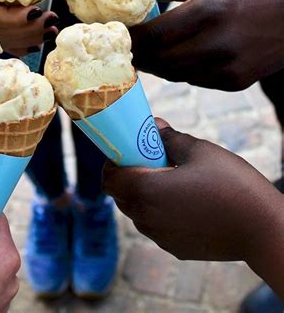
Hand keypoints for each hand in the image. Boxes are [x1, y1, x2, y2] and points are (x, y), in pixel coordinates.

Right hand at [0, 0, 58, 54]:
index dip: (16, 20)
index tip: (37, 12)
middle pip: (0, 31)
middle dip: (28, 30)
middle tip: (52, 22)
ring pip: (2, 38)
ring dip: (28, 38)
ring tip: (50, 31)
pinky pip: (1, 39)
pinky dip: (19, 45)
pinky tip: (36, 44)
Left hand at [103, 119, 283, 295]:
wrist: (264, 231)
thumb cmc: (232, 186)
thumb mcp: (200, 151)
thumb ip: (169, 138)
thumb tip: (154, 125)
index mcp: (145, 192)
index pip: (109, 178)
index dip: (114, 162)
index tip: (129, 152)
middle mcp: (145, 218)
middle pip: (121, 195)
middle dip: (130, 176)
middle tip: (153, 163)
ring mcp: (159, 237)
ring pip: (137, 212)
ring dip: (144, 195)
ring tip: (172, 181)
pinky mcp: (173, 248)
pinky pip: (155, 226)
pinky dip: (159, 212)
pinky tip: (185, 202)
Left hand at [130, 0, 283, 90]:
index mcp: (211, 12)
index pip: (154, 36)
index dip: (131, 40)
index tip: (117, 37)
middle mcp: (218, 45)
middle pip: (159, 60)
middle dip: (138, 55)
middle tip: (126, 48)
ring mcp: (226, 68)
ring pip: (172, 74)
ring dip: (155, 65)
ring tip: (147, 53)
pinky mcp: (233, 83)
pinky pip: (191, 80)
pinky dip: (177, 71)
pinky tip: (177, 58)